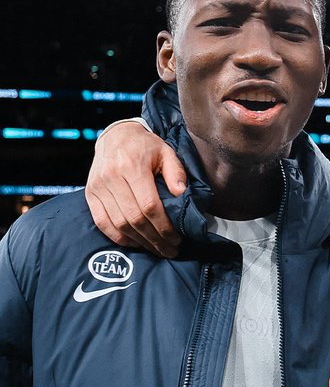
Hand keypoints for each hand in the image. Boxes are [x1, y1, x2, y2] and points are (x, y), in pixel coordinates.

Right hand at [85, 121, 187, 257]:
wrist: (116, 136)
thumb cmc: (145, 146)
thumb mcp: (166, 152)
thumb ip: (175, 171)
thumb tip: (182, 193)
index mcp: (131, 166)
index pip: (149, 205)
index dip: (164, 227)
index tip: (176, 238)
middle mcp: (111, 177)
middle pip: (134, 219)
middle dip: (155, 239)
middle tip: (170, 249)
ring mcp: (98, 187)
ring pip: (119, 224)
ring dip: (140, 242)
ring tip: (157, 249)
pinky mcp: (90, 194)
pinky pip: (102, 223)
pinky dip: (119, 237)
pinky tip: (136, 243)